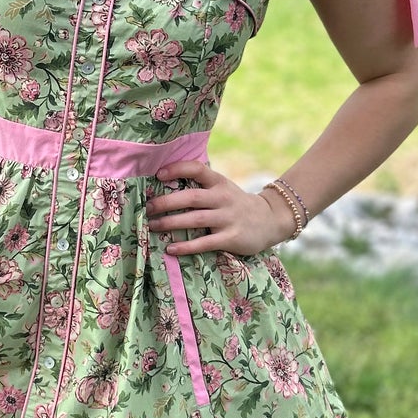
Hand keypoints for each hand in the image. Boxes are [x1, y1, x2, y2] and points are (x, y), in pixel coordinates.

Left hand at [145, 161, 296, 256]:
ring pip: (195, 219)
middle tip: (148, 208)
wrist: (270, 220)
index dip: (177, 169)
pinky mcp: (231, 238)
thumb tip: (163, 184)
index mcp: (219, 182)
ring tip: (153, 227)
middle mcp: (223, 198)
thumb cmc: (236, 203)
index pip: (197, 169)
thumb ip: (200, 185)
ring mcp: (228, 218)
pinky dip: (186, 247)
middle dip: (166, 202)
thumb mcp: (223, 188)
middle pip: (191, 197)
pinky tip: (171, 249)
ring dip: (171, 223)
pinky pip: (205, 243)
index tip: (158, 175)